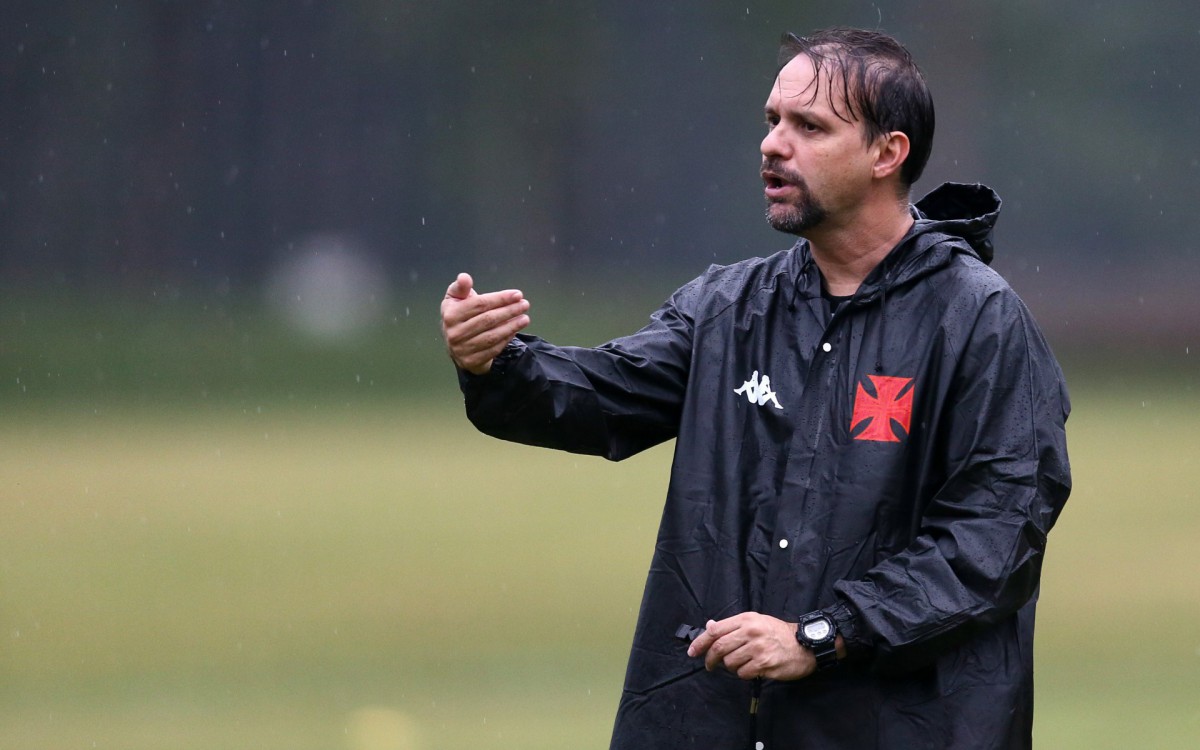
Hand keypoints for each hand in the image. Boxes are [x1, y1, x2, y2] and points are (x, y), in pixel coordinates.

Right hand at [440, 272, 530, 374]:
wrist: (455, 345)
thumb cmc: (459, 316)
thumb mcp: (455, 299)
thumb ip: (461, 287)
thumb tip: (464, 277)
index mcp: (450, 315)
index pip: (480, 304)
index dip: (500, 298)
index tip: (517, 294)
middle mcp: (454, 333)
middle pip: (488, 320)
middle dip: (509, 311)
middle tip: (525, 305)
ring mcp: (462, 349)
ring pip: (493, 336)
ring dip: (512, 326)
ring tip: (525, 318)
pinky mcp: (471, 361)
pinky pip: (494, 349)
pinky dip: (507, 339)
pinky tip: (515, 330)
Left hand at [686, 613, 812, 680]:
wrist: (804, 645)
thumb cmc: (778, 633)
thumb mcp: (756, 622)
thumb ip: (732, 626)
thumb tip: (709, 627)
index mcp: (746, 619)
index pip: (716, 630)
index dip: (700, 642)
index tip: (693, 651)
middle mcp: (751, 632)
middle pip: (719, 647)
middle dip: (710, 659)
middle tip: (709, 665)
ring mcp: (758, 648)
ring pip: (730, 663)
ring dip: (730, 667)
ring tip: (741, 664)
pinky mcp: (764, 664)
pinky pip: (743, 673)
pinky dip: (743, 674)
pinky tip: (752, 669)